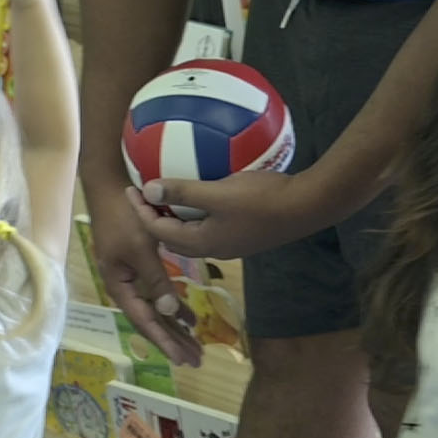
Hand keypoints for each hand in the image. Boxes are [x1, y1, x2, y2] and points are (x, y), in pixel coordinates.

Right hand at [85, 205, 200, 366]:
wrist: (110, 189)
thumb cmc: (124, 218)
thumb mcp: (142, 249)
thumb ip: (156, 280)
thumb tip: (169, 311)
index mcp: (119, 287)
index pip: (145, 322)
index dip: (165, 341)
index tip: (183, 359)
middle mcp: (123, 288)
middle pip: (150, 322)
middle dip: (173, 341)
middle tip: (196, 360)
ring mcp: (130, 279)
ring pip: (155, 310)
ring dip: (174, 327)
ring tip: (195, 346)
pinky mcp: (138, 267)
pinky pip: (156, 294)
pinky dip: (172, 306)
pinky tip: (187, 317)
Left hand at [129, 169, 329, 262]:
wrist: (307, 207)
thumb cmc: (262, 200)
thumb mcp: (218, 192)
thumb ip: (182, 192)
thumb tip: (148, 189)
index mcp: (202, 242)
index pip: (159, 230)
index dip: (140, 211)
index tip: (129, 189)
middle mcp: (213, 248)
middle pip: (172, 236)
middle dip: (154, 218)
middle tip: (143, 195)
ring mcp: (230, 243)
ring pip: (191, 232)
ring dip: (176, 216)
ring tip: (166, 195)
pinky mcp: (244, 233)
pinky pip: (209, 225)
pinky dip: (196, 212)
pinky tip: (201, 193)